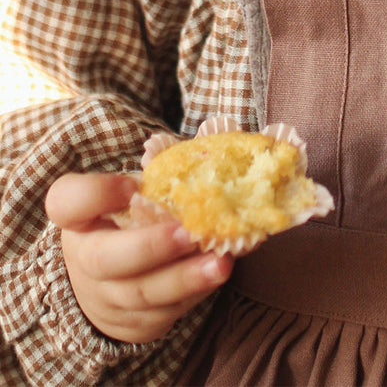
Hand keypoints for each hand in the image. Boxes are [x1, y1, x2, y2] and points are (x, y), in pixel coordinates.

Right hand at [45, 173, 232, 343]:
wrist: (109, 285)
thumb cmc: (127, 222)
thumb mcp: (127, 194)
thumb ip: (153, 177)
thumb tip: (201, 162)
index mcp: (78, 217)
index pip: (67, 201)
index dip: (98, 193)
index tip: (132, 186)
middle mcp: (84, 260)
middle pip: (104, 259)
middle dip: (150, 247)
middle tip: (189, 233)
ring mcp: (107, 297)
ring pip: (141, 293)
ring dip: (184, 279)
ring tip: (220, 265)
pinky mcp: (134, 323)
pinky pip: (163, 312)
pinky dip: (193, 294)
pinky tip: (216, 276)